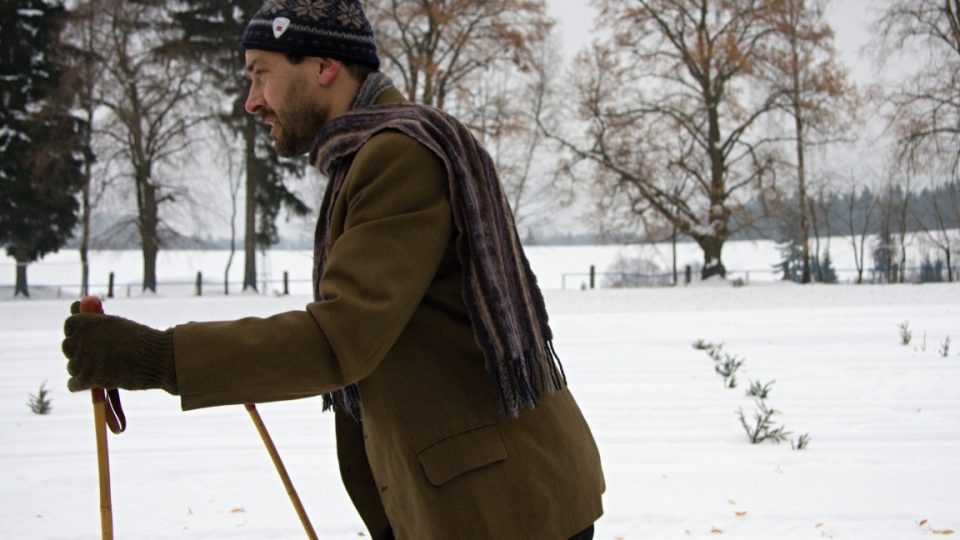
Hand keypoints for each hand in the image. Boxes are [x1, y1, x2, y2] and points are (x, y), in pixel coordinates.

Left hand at [62, 310, 177, 393]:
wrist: (158, 359)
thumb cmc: (143, 340)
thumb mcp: (117, 323)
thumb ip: (93, 317)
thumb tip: (74, 305)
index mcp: (89, 322)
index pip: (69, 325)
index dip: (78, 332)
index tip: (88, 338)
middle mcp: (82, 338)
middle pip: (67, 347)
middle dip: (78, 352)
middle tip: (95, 357)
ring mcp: (83, 359)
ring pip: (72, 367)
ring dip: (84, 370)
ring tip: (103, 370)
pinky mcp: (87, 378)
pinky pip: (73, 384)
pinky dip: (80, 385)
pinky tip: (92, 383)